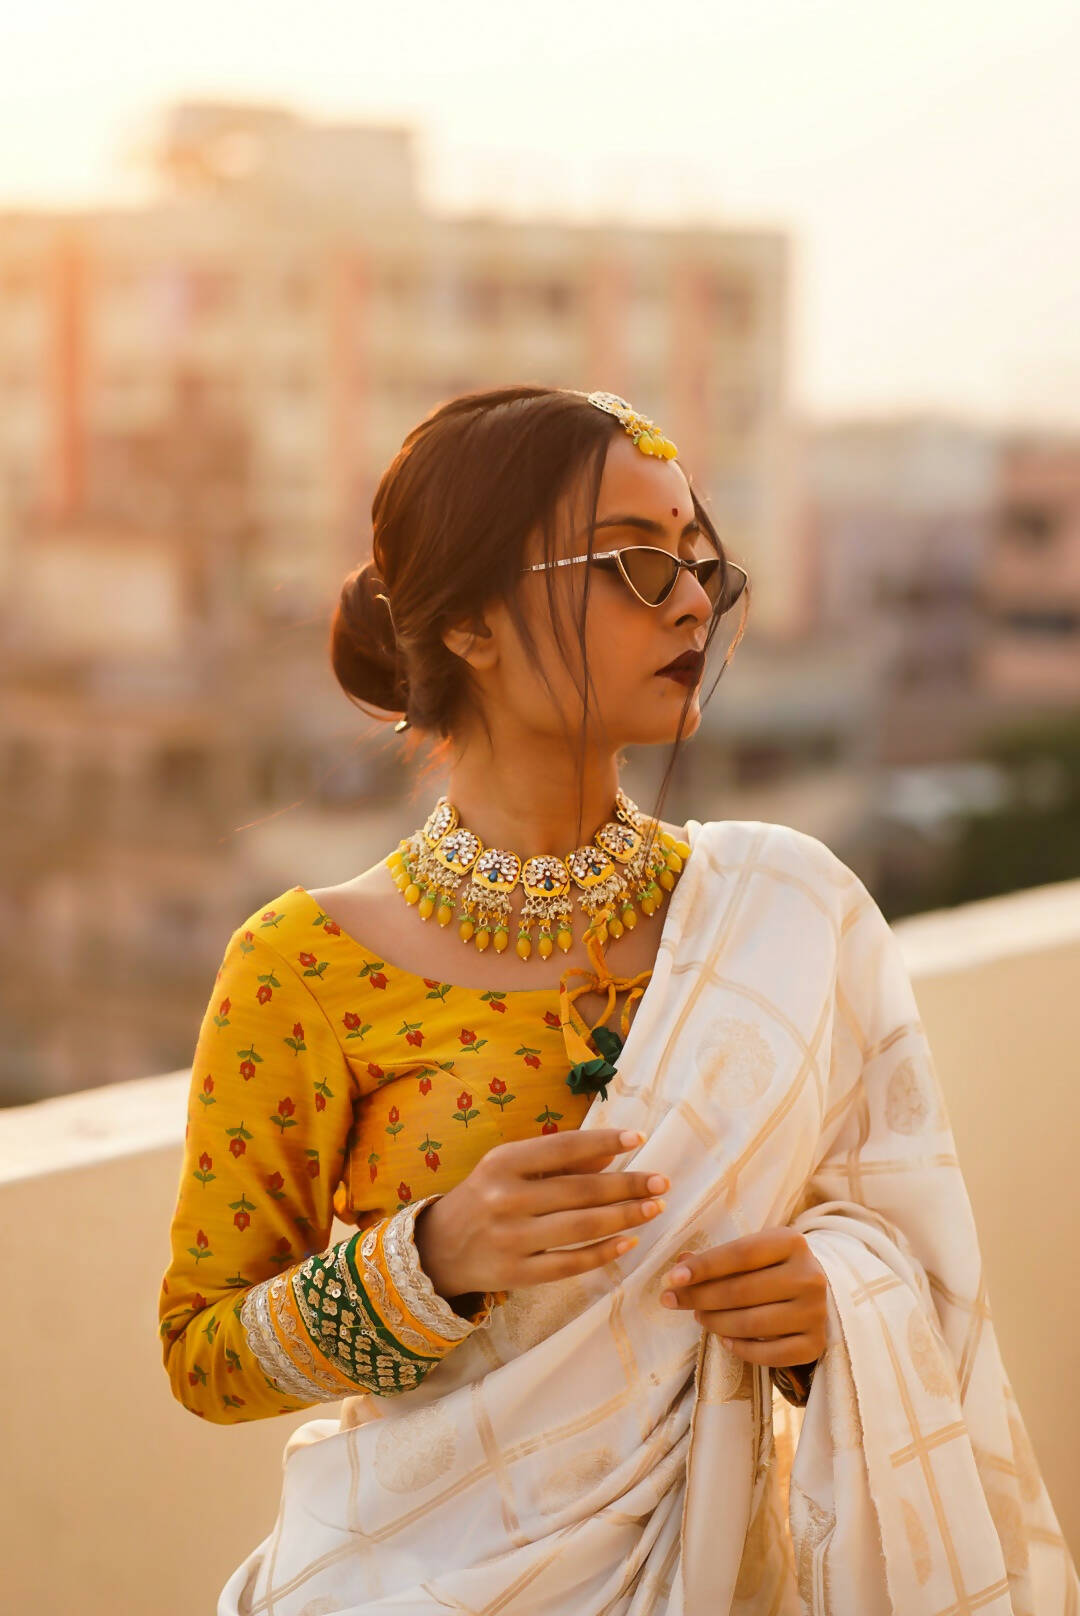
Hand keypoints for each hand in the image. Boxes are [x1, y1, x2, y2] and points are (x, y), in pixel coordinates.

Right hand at [413, 1128, 668, 1301]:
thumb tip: (611, 1153)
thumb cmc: (486, 1196)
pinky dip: (603, 1253)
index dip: (603, 1142)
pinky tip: (629, 1242)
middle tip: (661, 1182)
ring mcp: (511, 1239)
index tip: (639, 1137)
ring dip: (624, 1217)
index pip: (563, 1148)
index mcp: (502, 1162)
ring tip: (654, 1208)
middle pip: (579, 1190)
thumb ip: (558, 1161)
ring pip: (580, 1227)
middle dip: (627, 1185)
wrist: (438, 1248)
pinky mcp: (517, 1274)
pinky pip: (569, 1264)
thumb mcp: (510, 1167)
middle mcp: (505, 1198)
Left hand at [659, 1227, 826, 1367]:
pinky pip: (770, 1355)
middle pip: (742, 1291)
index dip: (703, 1267)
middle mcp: (809, 1276)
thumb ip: (715, 1259)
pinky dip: (742, 1350)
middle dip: (700, 1297)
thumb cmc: (771, 1268)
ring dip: (716, 1323)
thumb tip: (678, 1268)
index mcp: (791, 1243)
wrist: (816, 1293)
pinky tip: (725, 1340)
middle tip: (673, 1301)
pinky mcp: (816, 1344)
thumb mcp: (750, 1254)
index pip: (740, 1254)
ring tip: (699, 1317)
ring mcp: (815, 1312)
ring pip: (753, 1324)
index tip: (671, 1279)